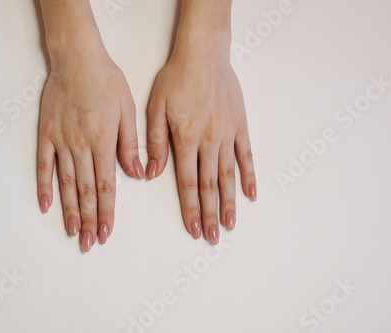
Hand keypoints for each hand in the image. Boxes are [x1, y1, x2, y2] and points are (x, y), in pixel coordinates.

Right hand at [37, 21, 142, 251]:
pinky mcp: (46, 134)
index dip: (106, 211)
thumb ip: (130, 144)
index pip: (105, 185)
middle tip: (89, 242)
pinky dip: (45, 186)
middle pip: (85, 191)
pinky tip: (46, 205)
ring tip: (72, 231)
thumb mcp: (128, 110)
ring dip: (69, 210)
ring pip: (65, 184)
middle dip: (89, 220)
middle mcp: (81, 146)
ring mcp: (60, 141)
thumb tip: (136, 173)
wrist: (77, 59)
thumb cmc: (106, 82)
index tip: (106, 232)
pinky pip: (44, 165)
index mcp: (103, 142)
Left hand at [146, 41, 256, 243]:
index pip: (189, 183)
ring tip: (230, 224)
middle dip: (210, 214)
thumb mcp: (155, 108)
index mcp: (186, 140)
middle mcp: (209, 142)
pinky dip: (249, 176)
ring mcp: (227, 135)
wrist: (203, 55)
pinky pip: (246, 155)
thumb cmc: (176, 79)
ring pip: (229, 176)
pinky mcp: (240, 126)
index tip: (192, 228)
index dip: (190, 209)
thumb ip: (156, 143)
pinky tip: (250, 194)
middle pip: (210, 186)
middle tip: (212, 236)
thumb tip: (154, 173)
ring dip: (229, 202)